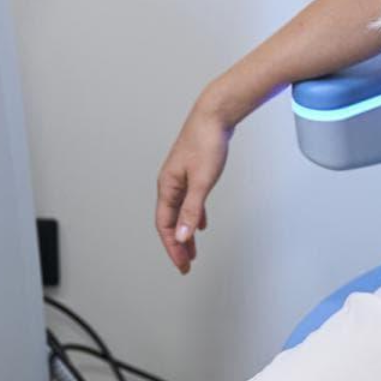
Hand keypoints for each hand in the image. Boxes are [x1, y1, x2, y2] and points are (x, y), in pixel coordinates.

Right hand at [155, 97, 232, 273]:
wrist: (214, 116)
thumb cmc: (207, 143)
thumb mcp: (202, 181)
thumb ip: (192, 210)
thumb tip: (182, 236)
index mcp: (168, 187)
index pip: (165, 225)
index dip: (173, 247)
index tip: (182, 265)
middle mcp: (170, 184)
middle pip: (170, 222)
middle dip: (177, 245)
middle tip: (186, 265)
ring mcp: (180, 178)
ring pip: (180, 213)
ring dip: (185, 233)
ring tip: (192, 251)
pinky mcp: (192, 173)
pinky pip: (189, 202)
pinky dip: (193, 216)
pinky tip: (200, 225)